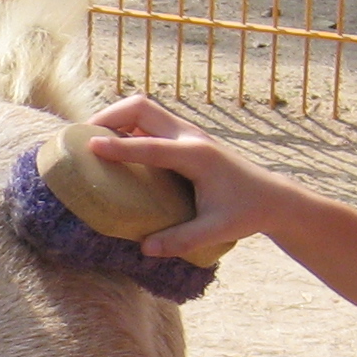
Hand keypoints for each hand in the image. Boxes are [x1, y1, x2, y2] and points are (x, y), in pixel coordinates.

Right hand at [80, 93, 281, 259]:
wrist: (272, 197)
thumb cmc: (246, 212)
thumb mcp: (217, 230)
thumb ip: (182, 239)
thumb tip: (146, 248)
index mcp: (197, 156)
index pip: (150, 146)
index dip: (119, 146)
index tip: (90, 145)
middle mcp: (190, 137)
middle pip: (142, 107)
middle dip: (109, 116)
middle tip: (84, 137)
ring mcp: (188, 133)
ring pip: (144, 109)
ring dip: (117, 117)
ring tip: (94, 140)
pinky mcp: (186, 137)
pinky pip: (150, 121)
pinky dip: (128, 126)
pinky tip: (117, 146)